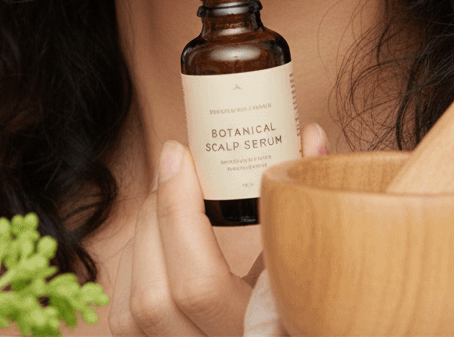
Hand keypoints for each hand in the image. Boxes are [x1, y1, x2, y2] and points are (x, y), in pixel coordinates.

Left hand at [108, 124, 330, 336]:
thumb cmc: (319, 306)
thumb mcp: (324, 267)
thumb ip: (314, 206)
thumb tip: (310, 135)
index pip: (198, 285)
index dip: (177, 214)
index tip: (178, 155)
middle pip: (156, 297)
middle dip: (157, 218)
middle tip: (174, 170)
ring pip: (135, 313)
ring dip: (143, 241)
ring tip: (167, 199)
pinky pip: (130, 322)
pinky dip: (140, 269)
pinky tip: (161, 239)